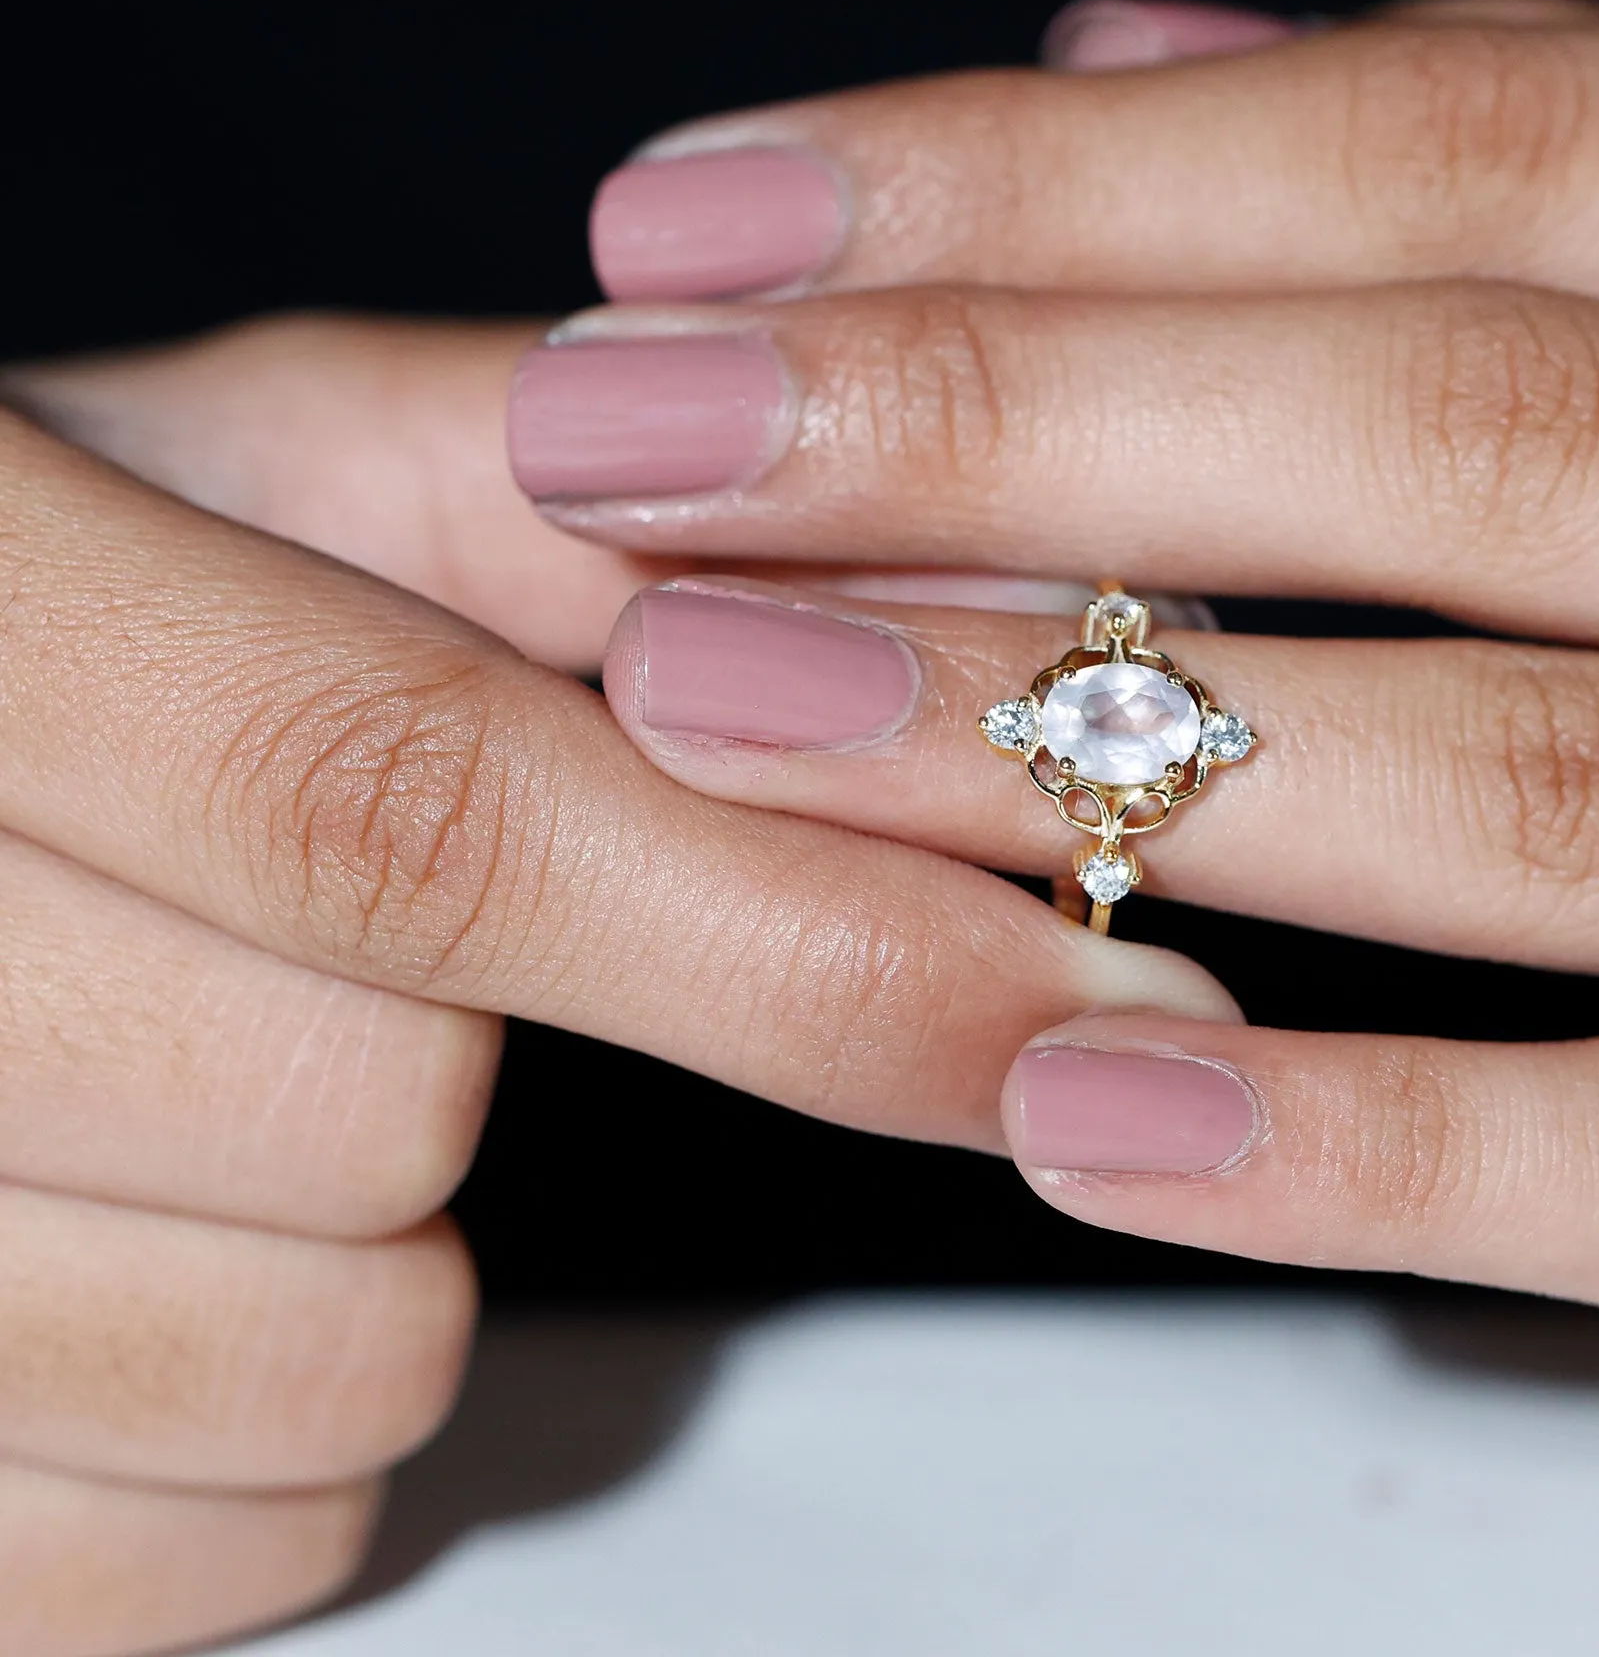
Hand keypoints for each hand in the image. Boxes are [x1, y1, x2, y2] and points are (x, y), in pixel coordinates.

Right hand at [0, 359, 1228, 1655]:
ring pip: (318, 1369)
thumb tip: (953, 625)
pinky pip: (216, 1544)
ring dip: (375, 1235)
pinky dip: (272, 1418)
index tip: (1083, 1004)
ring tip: (215, 1057)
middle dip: (481, 1037)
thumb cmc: (21, 594)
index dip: (784, 929)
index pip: (404, 810)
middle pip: (381, 1123)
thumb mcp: (245, 463)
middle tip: (352, 931)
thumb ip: (574, 506)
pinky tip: (162, 1220)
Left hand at [511, 0, 1598, 1360]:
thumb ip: (1571, 151)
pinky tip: (1075, 1105)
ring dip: (1104, 751)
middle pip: (1483, 428)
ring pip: (1573, 786)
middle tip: (620, 437)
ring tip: (730, 711)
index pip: (1481, 152)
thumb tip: (1137, 55)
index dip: (1051, 178)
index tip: (702, 217)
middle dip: (1006, 422)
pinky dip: (1399, 1158)